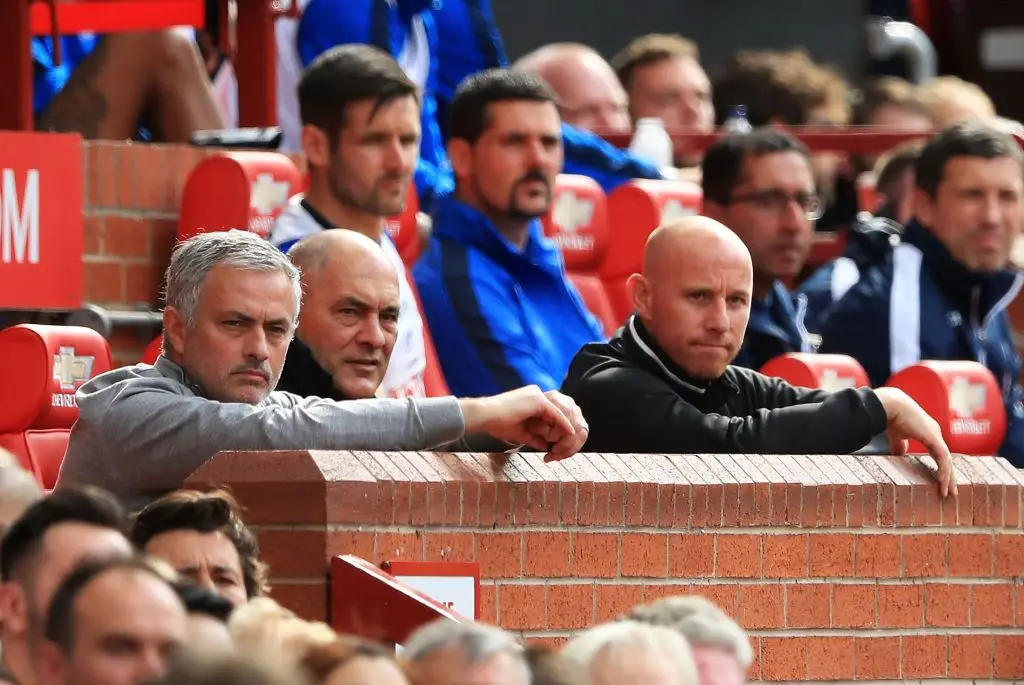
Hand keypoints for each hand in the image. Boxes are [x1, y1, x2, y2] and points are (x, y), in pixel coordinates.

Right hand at [458, 386, 585, 460]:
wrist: (485, 415)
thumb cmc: (496, 423)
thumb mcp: (520, 432)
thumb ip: (534, 438)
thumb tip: (545, 446)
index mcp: (531, 398)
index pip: (552, 411)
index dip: (558, 426)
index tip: (562, 439)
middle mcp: (536, 393)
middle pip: (560, 409)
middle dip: (566, 425)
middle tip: (570, 441)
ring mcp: (537, 395)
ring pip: (561, 411)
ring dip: (565, 426)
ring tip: (569, 440)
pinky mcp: (538, 400)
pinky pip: (556, 413)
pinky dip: (563, 424)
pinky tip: (569, 433)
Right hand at [874, 388, 957, 496]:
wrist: (889, 405)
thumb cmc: (890, 416)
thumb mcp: (896, 435)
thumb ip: (899, 446)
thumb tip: (898, 457)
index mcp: (928, 432)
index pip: (939, 454)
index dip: (941, 468)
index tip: (940, 481)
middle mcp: (935, 433)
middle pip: (946, 459)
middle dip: (949, 476)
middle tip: (951, 492)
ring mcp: (935, 435)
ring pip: (947, 460)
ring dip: (948, 477)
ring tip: (949, 492)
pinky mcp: (933, 438)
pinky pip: (942, 458)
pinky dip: (943, 471)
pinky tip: (942, 482)